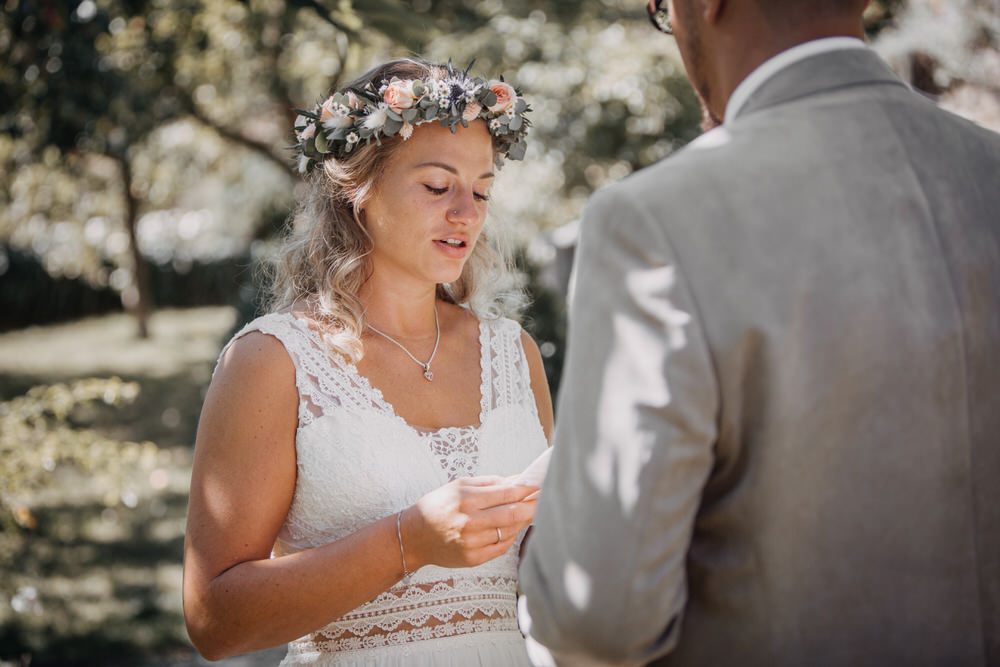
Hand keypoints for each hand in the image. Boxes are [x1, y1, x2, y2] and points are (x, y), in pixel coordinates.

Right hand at [402, 476, 537, 569]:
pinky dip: (510, 536)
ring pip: (510, 531)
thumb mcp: (459, 486)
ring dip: (523, 521)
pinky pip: (502, 547)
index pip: (506, 493)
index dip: (527, 489)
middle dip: (534, 506)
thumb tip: (518, 480)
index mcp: (465, 499)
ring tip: (529, 511)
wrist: (413, 537)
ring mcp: (472, 543)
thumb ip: (490, 483)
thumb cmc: (438, 506)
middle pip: (513, 514)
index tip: (541, 484)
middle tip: (547, 499)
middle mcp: (469, 522)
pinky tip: (511, 528)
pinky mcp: (473, 559)